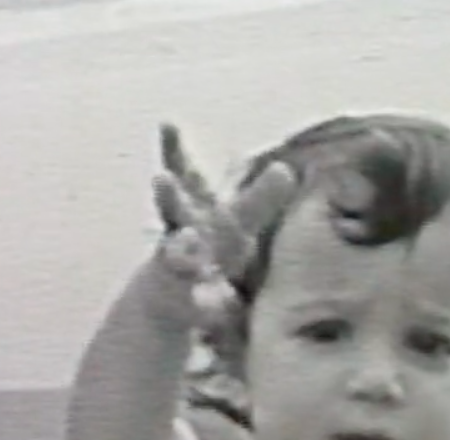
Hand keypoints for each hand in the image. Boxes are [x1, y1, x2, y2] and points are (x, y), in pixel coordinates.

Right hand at [151, 123, 297, 325]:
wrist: (172, 296)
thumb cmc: (212, 248)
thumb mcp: (235, 222)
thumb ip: (258, 198)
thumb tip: (287, 168)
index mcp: (191, 209)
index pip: (180, 174)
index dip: (174, 149)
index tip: (167, 123)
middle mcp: (178, 233)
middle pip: (170, 210)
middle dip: (168, 195)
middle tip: (162, 178)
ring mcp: (176, 267)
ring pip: (174, 258)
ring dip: (179, 252)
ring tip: (187, 243)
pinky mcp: (183, 301)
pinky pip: (197, 305)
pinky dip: (206, 306)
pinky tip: (217, 308)